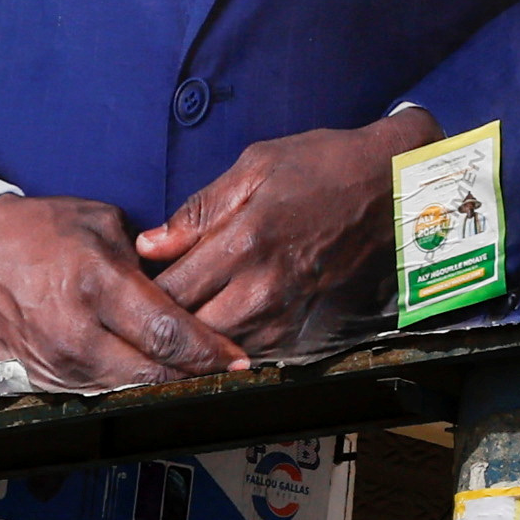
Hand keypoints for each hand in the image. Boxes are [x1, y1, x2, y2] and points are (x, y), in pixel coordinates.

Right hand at [0, 196, 237, 385]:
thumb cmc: (40, 232)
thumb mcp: (100, 223)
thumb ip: (148, 260)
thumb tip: (189, 287)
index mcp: (95, 284)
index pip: (166, 333)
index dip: (208, 351)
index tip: (238, 360)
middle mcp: (76, 331)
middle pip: (152, 373)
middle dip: (196, 376)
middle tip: (229, 375)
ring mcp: (56, 361)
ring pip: (127, 390)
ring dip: (164, 387)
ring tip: (197, 378)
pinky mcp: (42, 378)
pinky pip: (97, 393)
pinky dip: (127, 388)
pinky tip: (151, 379)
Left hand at [139, 117, 435, 352]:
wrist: (392, 188)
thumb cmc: (322, 167)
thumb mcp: (254, 167)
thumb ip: (198, 211)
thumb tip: (149, 245)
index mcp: (243, 242)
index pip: (171, 290)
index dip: (141, 296)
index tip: (128, 290)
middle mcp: (263, 287)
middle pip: (190, 330)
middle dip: (163, 326)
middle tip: (142, 318)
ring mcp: (288, 312)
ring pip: (221, 349)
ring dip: (195, 342)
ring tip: (174, 330)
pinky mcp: (308, 326)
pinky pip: (256, 351)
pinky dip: (232, 345)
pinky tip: (219, 332)